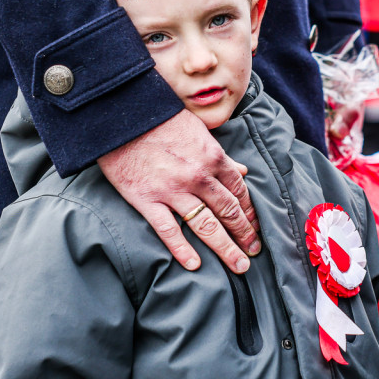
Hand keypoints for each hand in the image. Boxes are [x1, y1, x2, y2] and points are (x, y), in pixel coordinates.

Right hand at [97, 110, 260, 271]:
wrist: (121, 114)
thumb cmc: (161, 118)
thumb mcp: (198, 130)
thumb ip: (221, 155)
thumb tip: (243, 170)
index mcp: (213, 157)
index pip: (239, 191)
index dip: (250, 212)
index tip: (257, 227)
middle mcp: (198, 177)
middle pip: (229, 212)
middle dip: (245, 234)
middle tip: (255, 252)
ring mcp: (173, 190)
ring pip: (206, 226)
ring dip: (226, 248)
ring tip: (239, 265)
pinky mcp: (147, 200)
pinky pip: (169, 230)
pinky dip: (182, 250)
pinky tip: (195, 265)